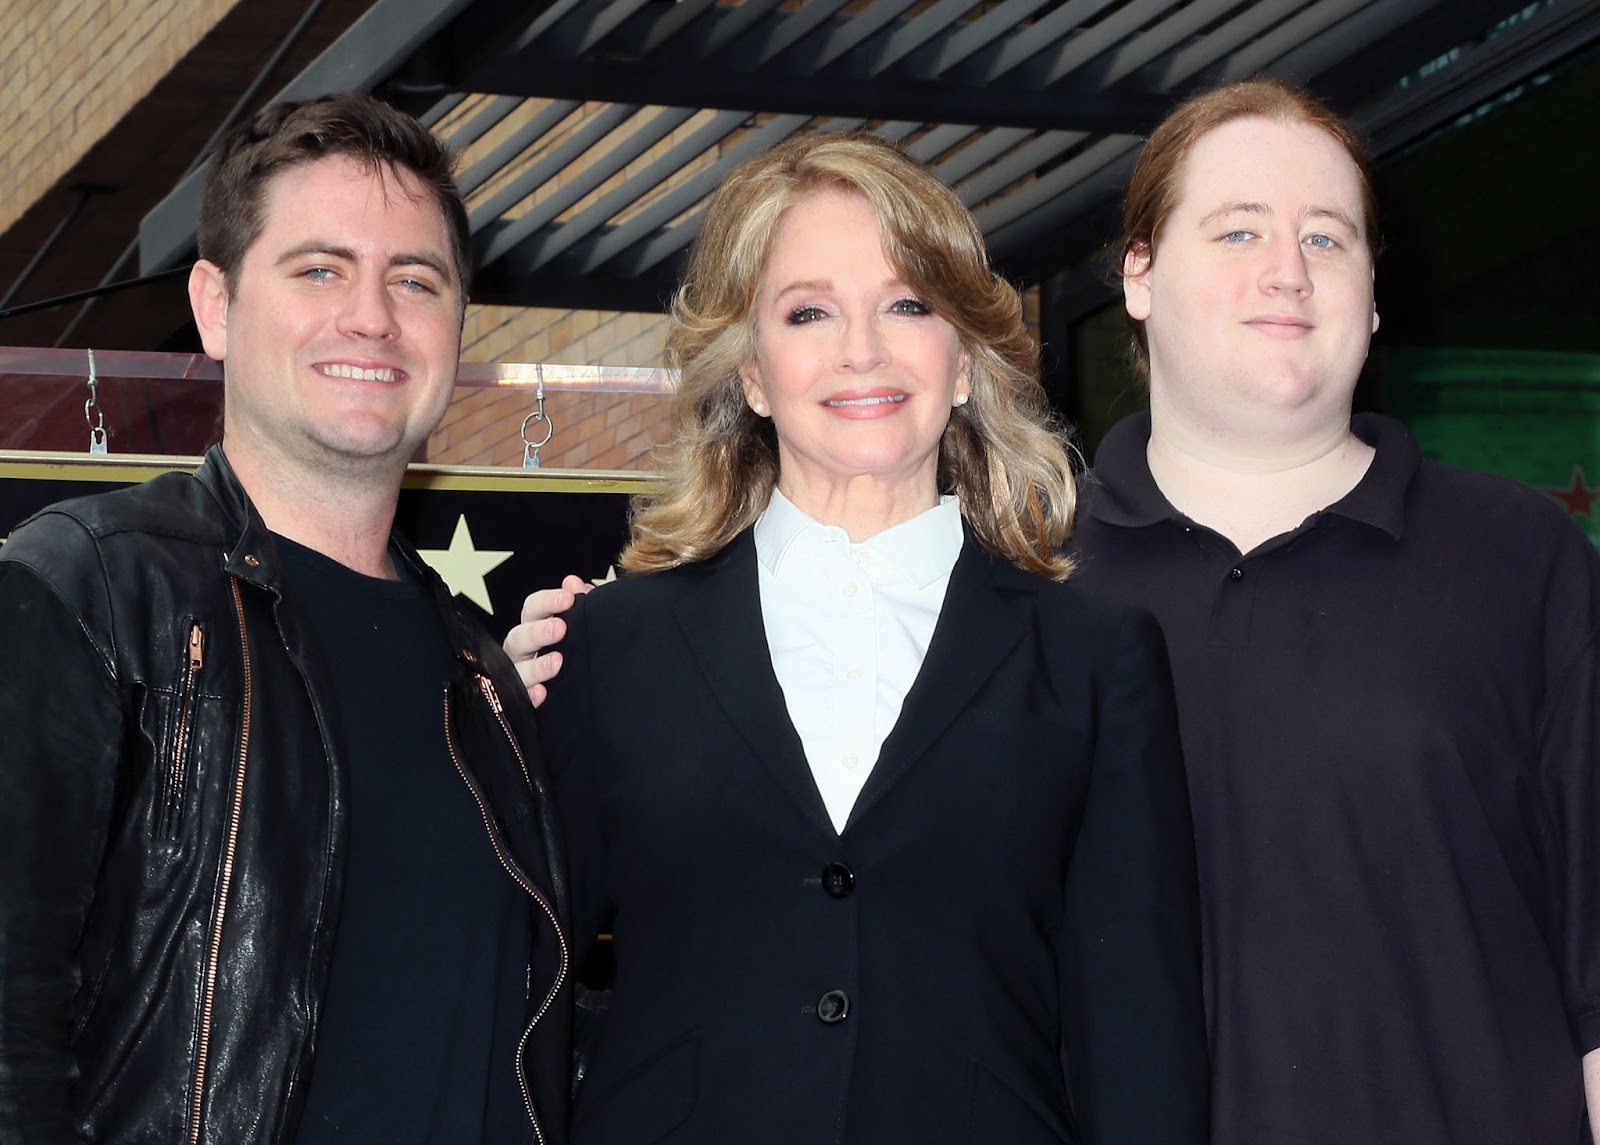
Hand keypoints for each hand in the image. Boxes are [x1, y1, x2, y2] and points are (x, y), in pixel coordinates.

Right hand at [504, 574, 590, 706]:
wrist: (592, 691)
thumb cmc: (580, 648)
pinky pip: (521, 701)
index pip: (532, 608)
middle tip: (561, 628)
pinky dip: (530, 696)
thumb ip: (580, 602)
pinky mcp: (525, 701)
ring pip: (516, 670)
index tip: (569, 598)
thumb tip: (572, 582)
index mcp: (534, 627)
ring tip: (558, 661)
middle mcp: (522, 651)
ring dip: (536, 666)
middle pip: (519, 637)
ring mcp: (520, 676)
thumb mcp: (583, 622)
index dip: (548, 601)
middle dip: (538, 632)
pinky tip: (543, 692)